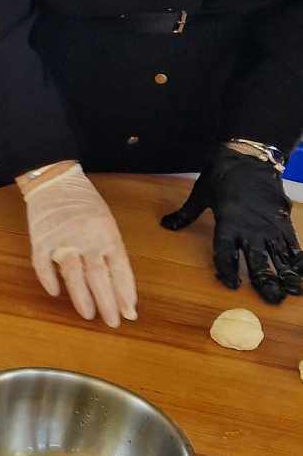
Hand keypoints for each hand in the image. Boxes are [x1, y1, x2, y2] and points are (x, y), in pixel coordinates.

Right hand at [21, 163, 138, 327]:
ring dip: (82, 298)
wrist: (54, 181)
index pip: (120, 269)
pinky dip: (48, 279)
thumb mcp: (106, 223)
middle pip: (99, 277)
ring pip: (73, 275)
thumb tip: (117, 284)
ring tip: (89, 315)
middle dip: (108, 303)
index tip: (130, 313)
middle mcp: (86, 239)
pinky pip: (43, 265)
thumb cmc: (84, 203)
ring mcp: (62, 240)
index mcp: (107, 234)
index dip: (125, 293)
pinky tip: (55, 293)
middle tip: (113, 323)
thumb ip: (110, 250)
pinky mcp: (40, 240)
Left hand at [161, 148, 302, 303]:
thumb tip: (165, 225)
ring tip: (292, 291)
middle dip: (265, 281)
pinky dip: (298, 257)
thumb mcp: (200, 195)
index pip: (225, 254)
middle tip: (272, 300)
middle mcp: (250, 229)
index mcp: (227, 224)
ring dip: (286, 274)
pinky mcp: (283, 219)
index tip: (231, 284)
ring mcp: (269, 225)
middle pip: (258, 261)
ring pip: (279, 255)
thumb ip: (185, 214)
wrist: (249, 155)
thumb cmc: (221, 175)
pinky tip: (302, 271)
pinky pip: (292, 242)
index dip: (227, 270)